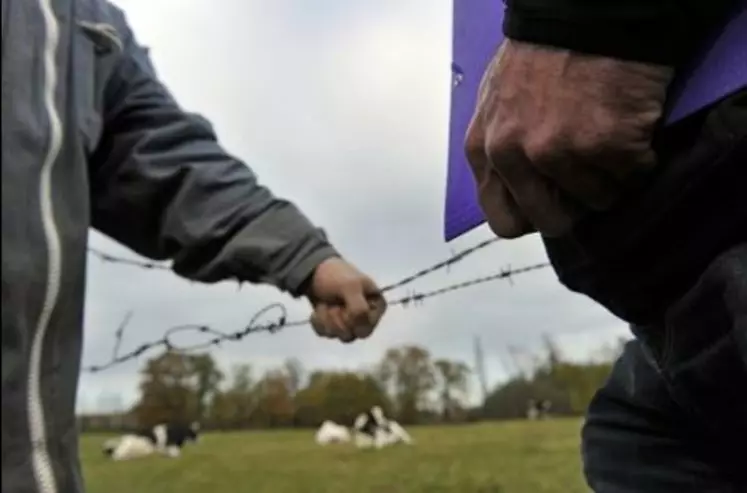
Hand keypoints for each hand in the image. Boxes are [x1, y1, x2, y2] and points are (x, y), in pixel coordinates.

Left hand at [306, 257, 386, 342]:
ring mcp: (351, 322)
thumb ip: (359, 308)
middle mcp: (367, 317)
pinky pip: (326, 335)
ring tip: (325, 304)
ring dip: (326, 320)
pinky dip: (318, 323)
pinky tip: (318, 310)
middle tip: (333, 304)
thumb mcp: (351, 286)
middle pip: (352, 336)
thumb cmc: (336, 275)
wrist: (313, 271)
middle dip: (337, 321)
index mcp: (377, 307)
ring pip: (338, 336)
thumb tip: (360, 326)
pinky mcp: (335, 325)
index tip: (344, 304)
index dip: (350, 320)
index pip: (365, 330)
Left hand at [465, 39, 673, 237]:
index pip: (504, 220)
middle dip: (576, 207)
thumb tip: (518, 191)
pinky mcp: (604, 144)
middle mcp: (513, 157)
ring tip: (611, 137)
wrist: (586, 13)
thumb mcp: (496, 103)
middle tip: (590, 179)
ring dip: (611, 177)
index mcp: (483, 150)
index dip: (535, 214)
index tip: (554, 201)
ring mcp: (558, 152)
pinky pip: (632, 177)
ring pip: (597, 200)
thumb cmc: (542, 53)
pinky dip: (639, 158)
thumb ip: (500, 151)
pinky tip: (630, 126)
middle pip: (551, 221)